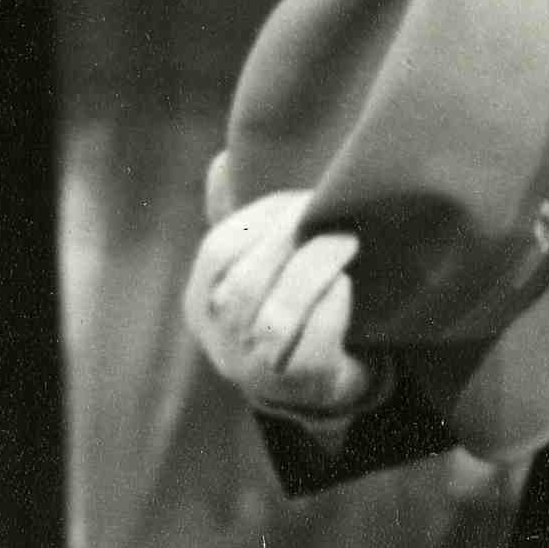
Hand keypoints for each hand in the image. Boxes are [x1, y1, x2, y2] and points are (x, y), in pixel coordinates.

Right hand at [183, 151, 376, 420]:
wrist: (320, 385)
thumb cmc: (287, 310)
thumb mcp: (259, 270)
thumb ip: (243, 222)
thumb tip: (223, 161)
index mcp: (200, 305)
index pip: (217, 252)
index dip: (258, 219)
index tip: (298, 199)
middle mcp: (220, 342)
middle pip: (247, 282)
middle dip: (291, 240)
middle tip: (331, 213)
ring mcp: (257, 370)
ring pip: (277, 315)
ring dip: (314, 270)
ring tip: (348, 240)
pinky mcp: (301, 385)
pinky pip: (313, 344)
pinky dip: (331, 307)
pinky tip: (346, 284)